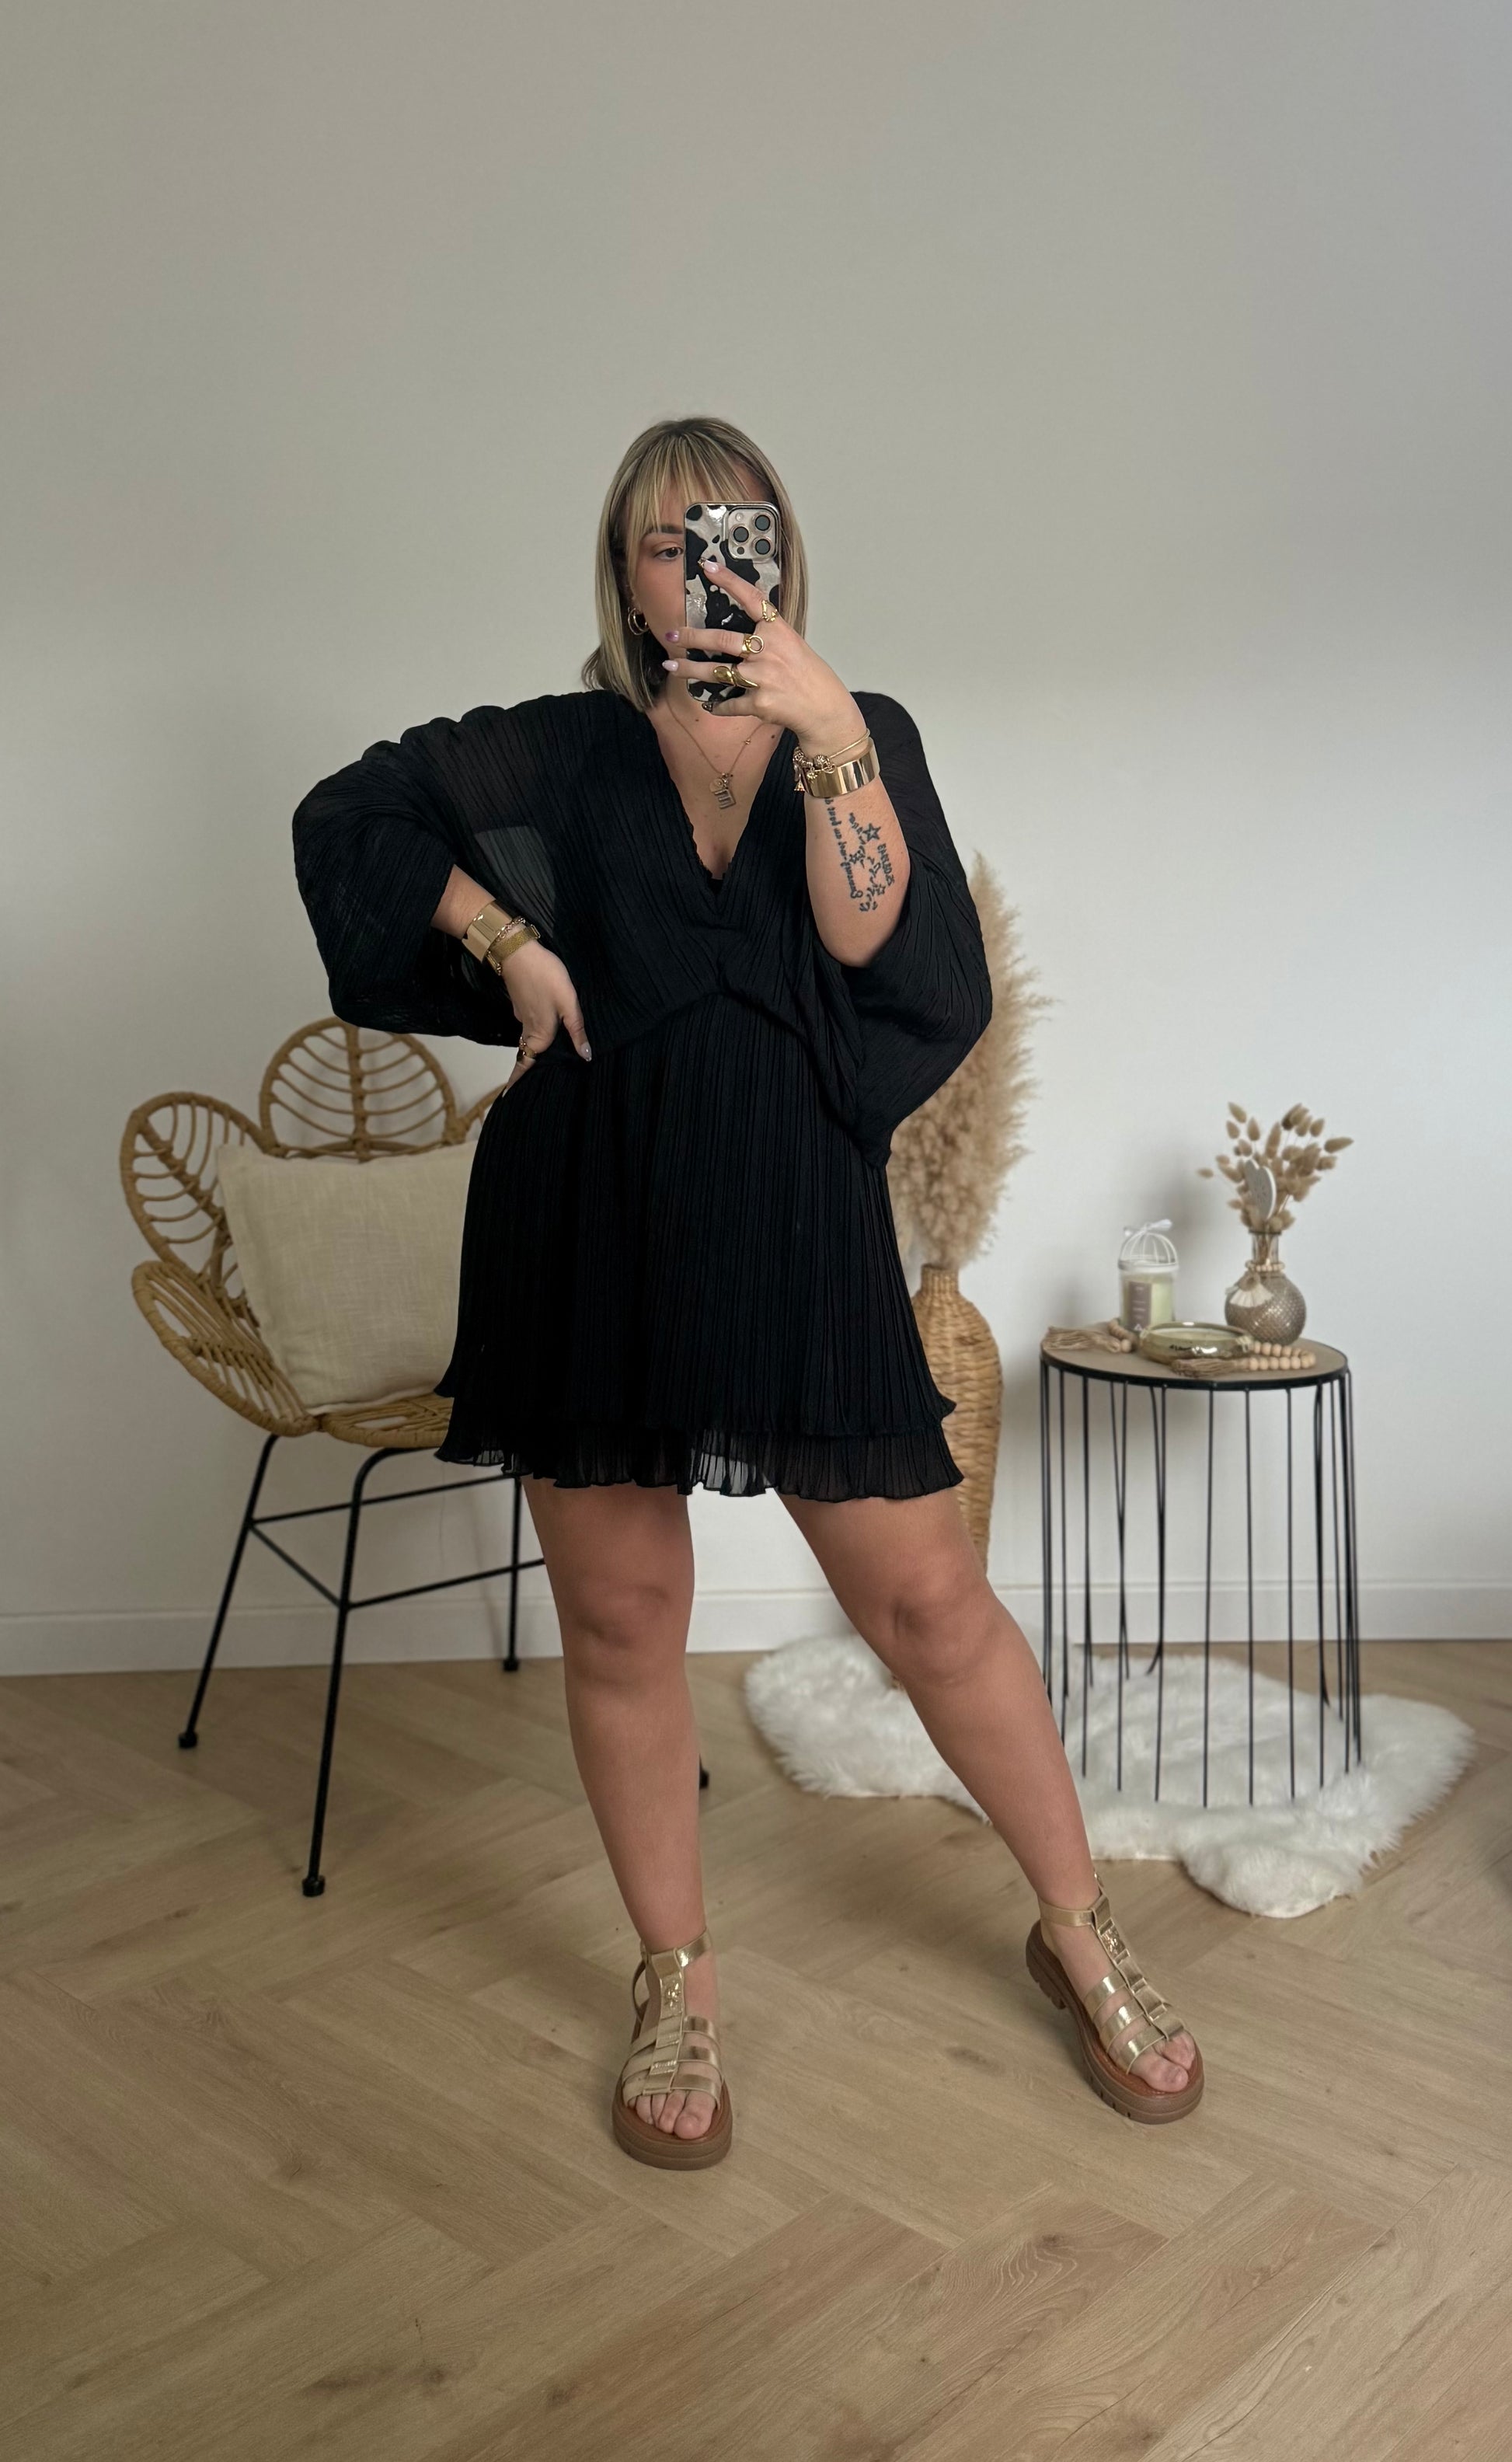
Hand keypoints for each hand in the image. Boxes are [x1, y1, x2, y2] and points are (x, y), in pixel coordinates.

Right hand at [494, 941, 590, 1088]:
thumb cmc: (545, 976)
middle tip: (531, 1082)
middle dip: (528, 1069)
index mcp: (539, 1034)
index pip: (525, 1064)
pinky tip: (547, 1028)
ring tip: (546, 1057)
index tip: (508, 1096)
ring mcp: (522, 1015)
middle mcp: (528, 1029)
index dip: (517, 1081)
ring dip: (533, 1049)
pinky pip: (529, 1025)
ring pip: (528, 1039)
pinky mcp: (522, 1003)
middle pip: (527, 1054)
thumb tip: (586, 1056)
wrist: (517, 951)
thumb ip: (576, 1029)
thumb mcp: (568, 1003)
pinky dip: (535, 1032)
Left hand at [660, 554, 862, 754]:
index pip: (751, 598)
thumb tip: (734, 630)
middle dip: (691, 637)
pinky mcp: (759, 703)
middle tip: (670, 634)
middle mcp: (768, 650)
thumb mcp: (791, 644)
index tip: (707, 566)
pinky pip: (729, 703)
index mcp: (778, 630)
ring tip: (671, 667)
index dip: (729, 580)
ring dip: (690, 670)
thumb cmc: (807, 674)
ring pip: (717, 672)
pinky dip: (719, 705)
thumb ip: (766, 635)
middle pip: (722, 639)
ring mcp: (763, 678)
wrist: (824, 708)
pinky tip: (712, 704)